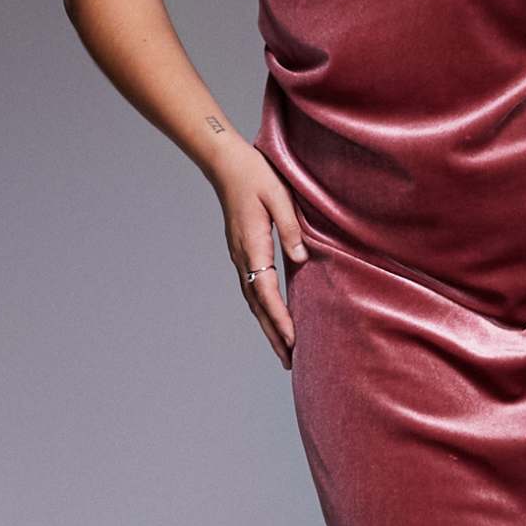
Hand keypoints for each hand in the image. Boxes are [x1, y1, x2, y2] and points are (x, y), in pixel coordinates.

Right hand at [213, 139, 307, 369]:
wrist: (226, 164)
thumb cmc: (255, 175)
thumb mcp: (279, 196)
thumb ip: (290, 228)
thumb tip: (300, 258)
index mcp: (252, 244)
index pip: (266, 290)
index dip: (280, 317)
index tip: (293, 339)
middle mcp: (242, 256)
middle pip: (257, 305)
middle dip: (273, 334)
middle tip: (289, 361)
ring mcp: (239, 256)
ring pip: (253, 300)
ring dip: (267, 326)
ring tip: (282, 350)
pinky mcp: (241, 252)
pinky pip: (252, 288)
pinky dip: (262, 310)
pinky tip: (271, 319)